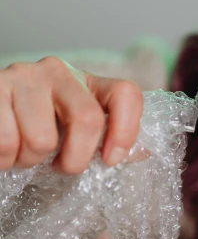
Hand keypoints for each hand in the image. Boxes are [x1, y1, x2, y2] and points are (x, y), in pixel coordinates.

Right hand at [0, 56, 142, 172]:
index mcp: (86, 82)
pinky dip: (4, 159)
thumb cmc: (33, 127)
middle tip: (58, 167)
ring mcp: (24, 76)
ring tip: (23, 152)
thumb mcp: (72, 130)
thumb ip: (105, 140)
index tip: (110, 160)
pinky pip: (7, 143)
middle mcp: (58, 71)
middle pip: (87, 119)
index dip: (125, 130)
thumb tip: (143, 153)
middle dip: (74, 159)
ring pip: (42, 139)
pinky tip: (5, 149)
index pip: (125, 93)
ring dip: (30, 160)